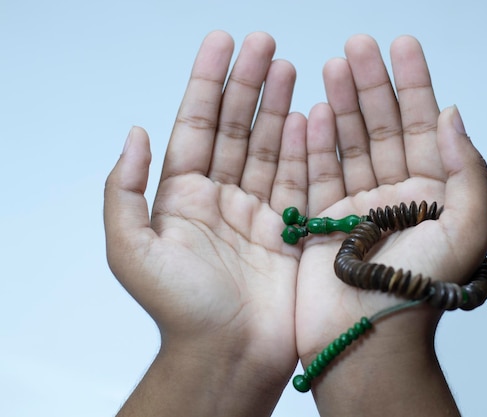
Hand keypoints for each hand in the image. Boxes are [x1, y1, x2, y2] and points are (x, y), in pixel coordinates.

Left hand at [104, 31, 305, 415]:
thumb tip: (134, 133)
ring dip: (280, 107)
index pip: (197, 126)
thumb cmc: (180, 309)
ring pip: (270, 147)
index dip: (208, 83)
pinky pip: (300, 179)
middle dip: (249, 84)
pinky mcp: (292, 229)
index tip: (223, 44)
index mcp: (182, 197)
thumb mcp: (131, 250)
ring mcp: (259, 211)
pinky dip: (307, 147)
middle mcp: (221, 198)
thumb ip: (125, 190)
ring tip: (291, 67)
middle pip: (237, 128)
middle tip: (265, 45)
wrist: (230, 354)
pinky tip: (311, 116)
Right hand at [295, 35, 486, 414]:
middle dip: (371, 85)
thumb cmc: (420, 289)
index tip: (401, 47)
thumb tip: (454, 116)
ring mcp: (357, 207)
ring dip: (340, 105)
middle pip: (381, 127)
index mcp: (433, 194)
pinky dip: (313, 143)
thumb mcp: (467, 229)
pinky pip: (317, 173)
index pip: (425, 127)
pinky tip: (310, 113)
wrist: (368, 338)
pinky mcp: (323, 221)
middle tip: (357, 46)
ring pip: (348, 144)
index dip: (414, 85)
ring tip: (331, 67)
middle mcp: (396, 195)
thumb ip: (469, 171)